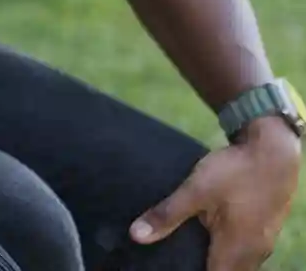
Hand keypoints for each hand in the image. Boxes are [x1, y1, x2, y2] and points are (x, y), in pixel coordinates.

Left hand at [131, 119, 299, 269]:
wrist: (274, 150)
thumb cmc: (235, 172)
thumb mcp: (196, 190)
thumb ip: (167, 215)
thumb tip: (136, 236)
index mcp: (237, 250)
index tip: (172, 263)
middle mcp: (255, 252)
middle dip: (202, 265)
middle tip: (178, 252)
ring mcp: (263, 241)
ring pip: (237, 262)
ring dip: (217, 259)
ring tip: (191, 245)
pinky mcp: (265, 228)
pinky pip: (246, 250)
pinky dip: (227, 248)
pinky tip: (211, 234)